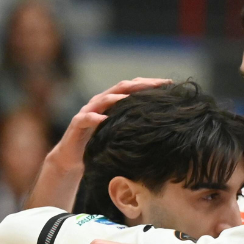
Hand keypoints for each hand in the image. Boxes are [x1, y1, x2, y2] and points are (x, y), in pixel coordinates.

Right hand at [40, 77, 172, 181]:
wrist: (73, 158)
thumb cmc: (100, 144)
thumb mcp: (121, 132)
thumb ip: (134, 124)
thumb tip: (163, 124)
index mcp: (113, 101)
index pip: (133, 87)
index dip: (150, 84)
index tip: (170, 84)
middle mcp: (101, 101)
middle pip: (122, 87)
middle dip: (141, 85)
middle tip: (159, 85)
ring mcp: (88, 111)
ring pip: (104, 98)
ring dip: (118, 97)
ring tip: (133, 97)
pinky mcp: (77, 124)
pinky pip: (86, 118)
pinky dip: (94, 117)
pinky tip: (103, 118)